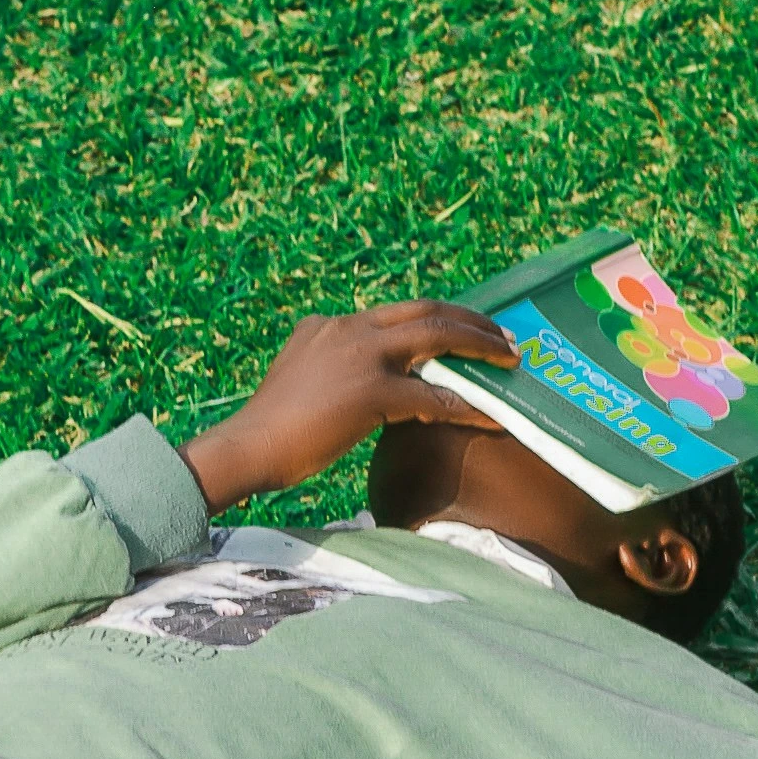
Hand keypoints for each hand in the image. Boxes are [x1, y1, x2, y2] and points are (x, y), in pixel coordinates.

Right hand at [180, 302, 518, 513]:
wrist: (247, 448)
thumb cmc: (268, 428)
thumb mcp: (295, 374)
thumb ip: (323, 360)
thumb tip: (342, 370)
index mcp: (331, 325)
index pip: (397, 311)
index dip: (438, 316)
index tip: (464, 326)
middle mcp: (349, 330)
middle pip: (427, 311)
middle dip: (471, 321)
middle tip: (503, 336)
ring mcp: (361, 357)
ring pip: (437, 339)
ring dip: (480, 348)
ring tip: (510, 362)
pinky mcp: (371, 392)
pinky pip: (434, 397)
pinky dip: (468, 405)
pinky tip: (492, 415)